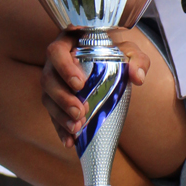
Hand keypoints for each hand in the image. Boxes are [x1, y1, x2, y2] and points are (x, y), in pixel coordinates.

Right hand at [41, 28, 151, 149]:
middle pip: (48, 79)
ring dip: (60, 116)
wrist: (109, 59)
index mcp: (67, 43)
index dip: (64, 68)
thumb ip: (137, 59)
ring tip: (76, 128)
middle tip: (80, 111)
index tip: (80, 84)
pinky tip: (70, 142)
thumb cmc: (115, 51)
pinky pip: (52, 115)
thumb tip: (138, 77)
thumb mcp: (128, 50)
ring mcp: (53, 81)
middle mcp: (54, 62)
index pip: (57, 52)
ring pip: (47, 99)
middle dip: (62, 98)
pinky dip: (60, 129)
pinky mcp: (55, 100)